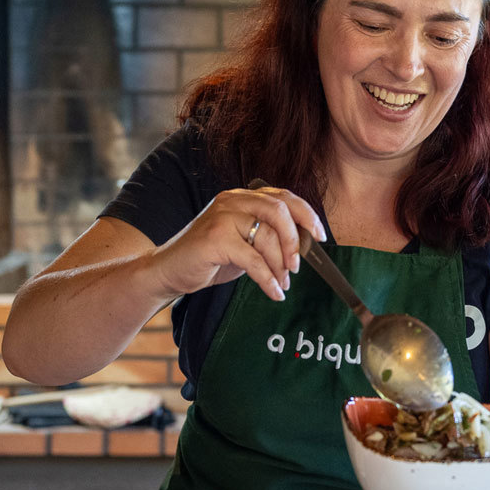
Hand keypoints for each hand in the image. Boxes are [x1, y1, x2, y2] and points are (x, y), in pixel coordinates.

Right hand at [147, 185, 325, 302]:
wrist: (168, 271)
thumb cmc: (208, 258)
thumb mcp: (243, 242)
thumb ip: (268, 237)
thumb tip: (303, 249)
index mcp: (242, 197)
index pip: (283, 196)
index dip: (306, 214)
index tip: (321, 236)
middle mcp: (232, 201)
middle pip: (279, 211)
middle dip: (295, 240)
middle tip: (298, 265)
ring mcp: (222, 217)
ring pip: (267, 236)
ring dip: (281, 265)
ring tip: (282, 283)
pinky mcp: (214, 239)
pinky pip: (253, 259)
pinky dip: (268, 279)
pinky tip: (273, 292)